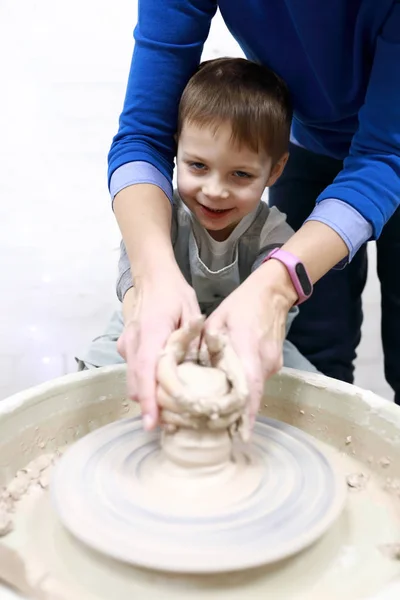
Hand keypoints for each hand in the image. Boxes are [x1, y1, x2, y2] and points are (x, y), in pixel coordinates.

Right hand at [117, 273, 200, 429]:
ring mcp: (126, 346)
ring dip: (148, 396)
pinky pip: (134, 372)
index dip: (148, 399)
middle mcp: (133, 342)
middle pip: (136, 383)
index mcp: (151, 332)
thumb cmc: (174, 294)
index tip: (151, 422)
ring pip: (133, 380)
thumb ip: (193, 339)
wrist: (151, 277)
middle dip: (150, 405)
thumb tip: (199, 369)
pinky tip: (163, 385)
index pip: (146, 371)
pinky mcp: (126, 348)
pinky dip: (146, 383)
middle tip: (172, 423)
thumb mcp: (191, 312)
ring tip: (171, 409)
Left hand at [204, 259, 296, 423]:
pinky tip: (229, 385)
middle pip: (250, 396)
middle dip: (234, 413)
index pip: (249, 391)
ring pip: (254, 388)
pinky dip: (244, 385)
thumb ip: (205, 348)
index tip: (240, 437)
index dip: (246, 416)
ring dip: (238, 399)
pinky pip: (258, 379)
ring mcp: (272, 364)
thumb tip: (192, 371)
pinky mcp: (274, 362)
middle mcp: (264, 364)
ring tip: (217, 407)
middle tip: (215, 426)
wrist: (273, 292)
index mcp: (248, 352)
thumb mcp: (216, 322)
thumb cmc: (242, 304)